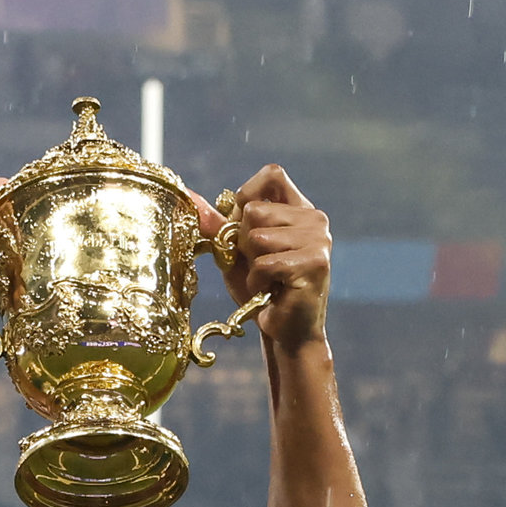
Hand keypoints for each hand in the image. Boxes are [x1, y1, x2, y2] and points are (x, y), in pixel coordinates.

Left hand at [212, 165, 333, 350]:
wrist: (285, 332)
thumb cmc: (261, 290)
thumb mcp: (236, 251)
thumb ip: (219, 223)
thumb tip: (187, 196)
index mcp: (298, 208)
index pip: (271, 174)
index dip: (246, 196)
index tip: (243, 228)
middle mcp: (314, 218)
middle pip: (254, 209)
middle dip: (243, 242)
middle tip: (259, 266)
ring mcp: (318, 239)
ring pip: (257, 236)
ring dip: (251, 265)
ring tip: (267, 280)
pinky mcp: (315, 262)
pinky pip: (265, 263)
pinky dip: (258, 281)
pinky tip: (272, 292)